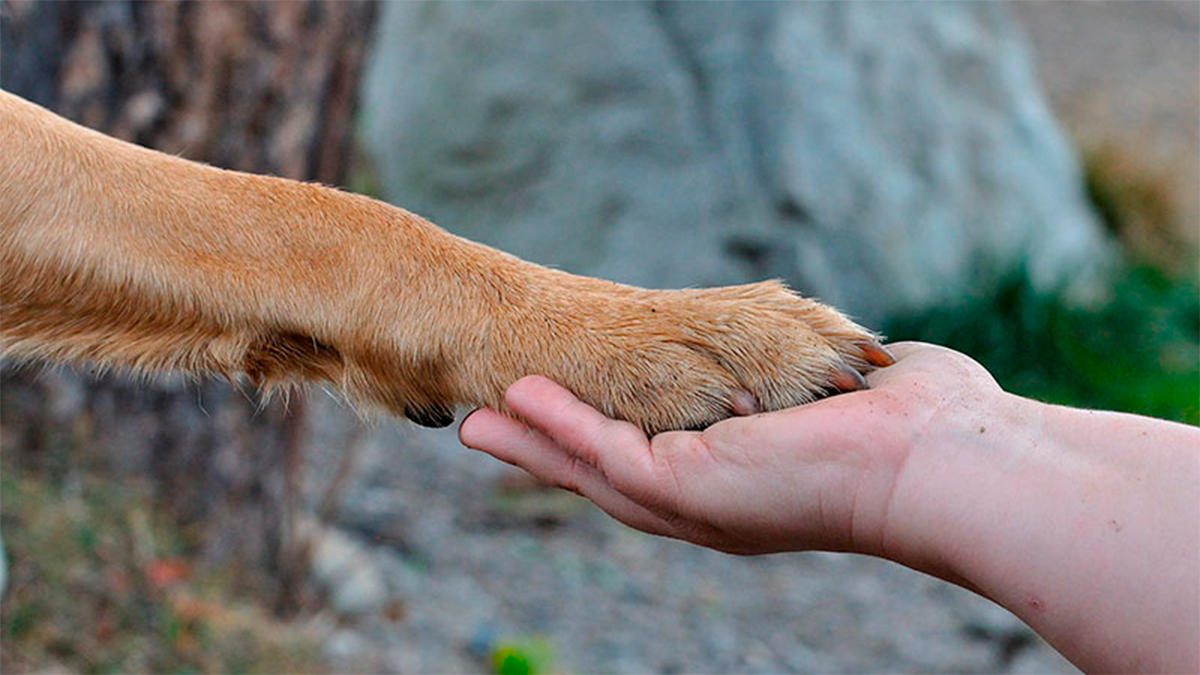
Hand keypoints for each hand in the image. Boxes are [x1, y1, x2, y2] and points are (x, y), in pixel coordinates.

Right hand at [458, 342, 1002, 555]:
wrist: (943, 460)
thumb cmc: (918, 425)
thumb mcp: (844, 391)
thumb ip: (824, 377)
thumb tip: (856, 360)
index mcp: (741, 482)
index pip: (655, 457)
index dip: (602, 437)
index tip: (560, 411)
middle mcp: (710, 501)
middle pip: (606, 475)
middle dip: (546, 450)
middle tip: (485, 428)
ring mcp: (694, 501)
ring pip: (590, 470)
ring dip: (533, 442)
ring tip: (478, 419)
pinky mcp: (687, 487)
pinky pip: (603, 452)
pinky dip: (557, 427)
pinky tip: (516, 402)